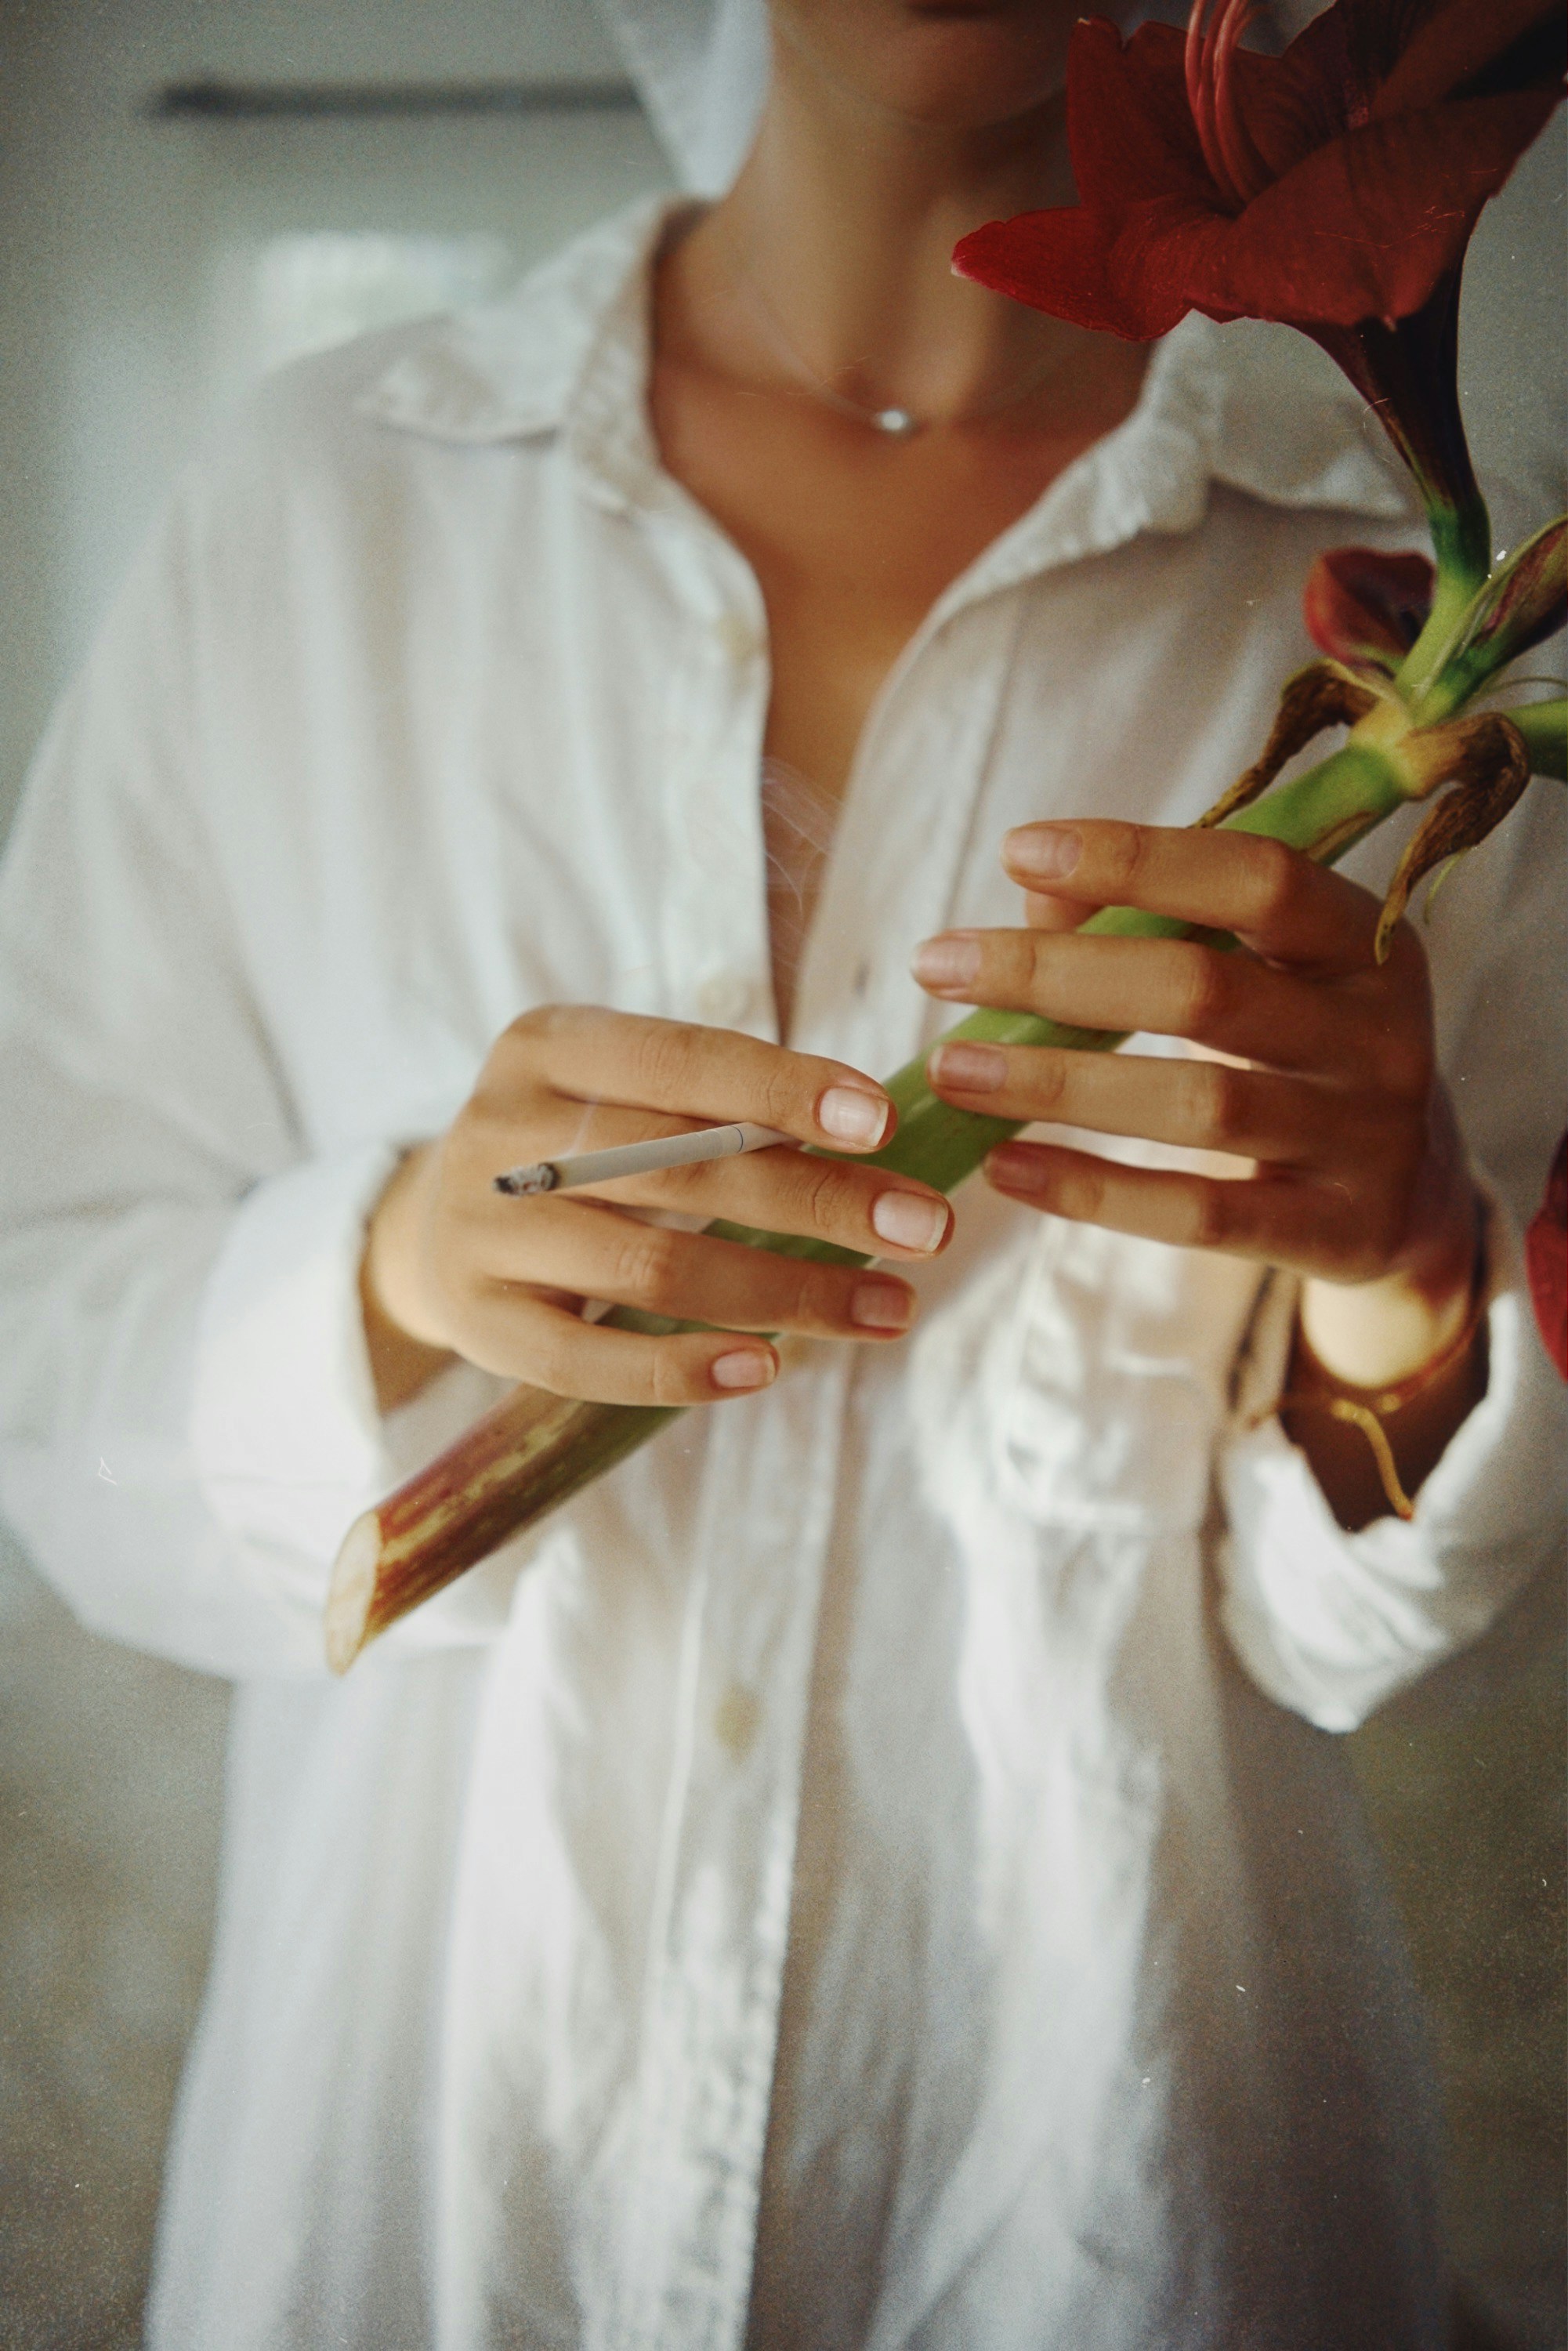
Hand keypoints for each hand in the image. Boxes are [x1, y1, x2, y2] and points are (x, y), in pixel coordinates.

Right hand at [362, 1005, 951, 1411]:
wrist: (427, 1227)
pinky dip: (681, 1368)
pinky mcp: (478, 1323)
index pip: (681, 1059)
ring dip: (787, 1293)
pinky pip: (587, 1360)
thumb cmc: (575, 1148)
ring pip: (654, 1266)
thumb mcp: (620, 1093)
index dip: (784, 1087)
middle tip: (926, 1227)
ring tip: (889, 1308)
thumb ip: (716, 1104)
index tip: (882, 1120)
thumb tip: (878, 1138)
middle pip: (683, 1167)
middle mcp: (503, 1129)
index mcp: (546, 1045)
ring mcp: (482, 1230)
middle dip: (819, 1198)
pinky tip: (765, 1368)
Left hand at [914, 819, 1480, 1394]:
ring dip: (1057, 1082)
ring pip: (1197, 1105)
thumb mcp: (1256, 973)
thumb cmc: (1293, 1052)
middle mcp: (1379, 1034)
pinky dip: (1094, 1190)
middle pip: (1206, 990)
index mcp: (1364, 941)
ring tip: (949, 1070)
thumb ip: (1152, 924)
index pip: (1257, 877)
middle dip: (1056, 974)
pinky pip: (1200, 1214)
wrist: (1406, 1195)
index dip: (1137, 860)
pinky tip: (1006, 1166)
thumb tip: (1035, 892)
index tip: (1017, 851)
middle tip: (936, 965)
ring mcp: (1364, 1138)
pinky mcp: (1337, 1232)